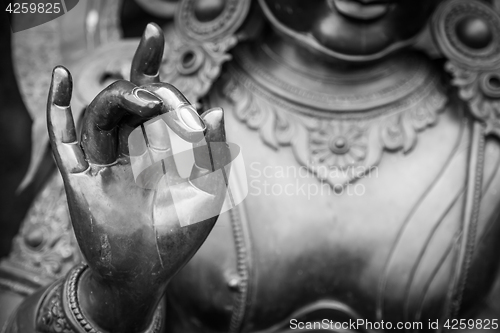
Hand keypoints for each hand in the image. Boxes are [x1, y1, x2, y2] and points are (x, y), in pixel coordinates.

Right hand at [47, 23, 229, 331]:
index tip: (185, 99)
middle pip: (131, 97)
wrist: (147, 272)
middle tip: (159, 80)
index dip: (167, 82)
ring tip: (145, 97)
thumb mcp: (209, 191)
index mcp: (163, 147)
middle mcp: (132, 147)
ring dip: (119, 96)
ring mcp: (104, 159)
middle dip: (144, 73)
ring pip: (102, 112)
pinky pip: (63, 137)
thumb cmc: (181, 234)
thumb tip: (216, 109)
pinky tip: (58, 77)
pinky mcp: (79, 175)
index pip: (161, 103)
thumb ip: (214, 153)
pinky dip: (57, 107)